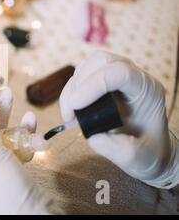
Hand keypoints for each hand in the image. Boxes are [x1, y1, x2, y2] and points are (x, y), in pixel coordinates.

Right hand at [60, 51, 178, 187]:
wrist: (148, 150)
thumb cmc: (147, 152)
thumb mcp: (136, 158)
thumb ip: (115, 148)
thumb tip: (92, 134)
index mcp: (147, 90)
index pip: (119, 72)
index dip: (92, 85)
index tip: (75, 108)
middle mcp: (134, 77)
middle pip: (101, 61)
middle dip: (79, 84)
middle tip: (70, 112)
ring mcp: (118, 76)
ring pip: (89, 65)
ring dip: (73, 87)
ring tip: (70, 113)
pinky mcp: (104, 81)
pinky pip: (82, 74)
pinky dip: (71, 90)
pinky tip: (71, 109)